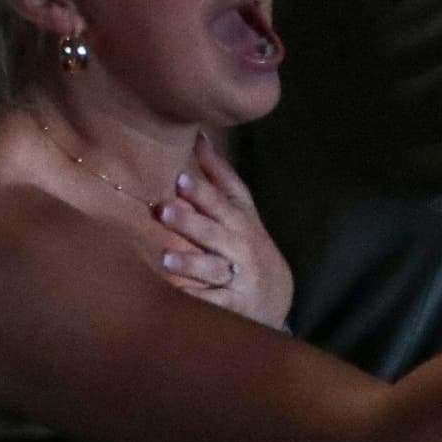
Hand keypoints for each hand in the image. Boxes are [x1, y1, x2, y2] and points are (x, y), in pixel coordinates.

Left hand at [146, 133, 289, 327]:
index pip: (222, 203)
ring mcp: (236, 277)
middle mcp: (239, 247)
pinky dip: (198, 301)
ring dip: (190, 263)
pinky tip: (178, 296)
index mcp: (239, 220)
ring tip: (166, 258)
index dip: (203, 191)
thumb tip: (199, 136)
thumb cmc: (248, 242)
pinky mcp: (232, 305)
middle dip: (190, 222)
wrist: (277, 294)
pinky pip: (213, 303)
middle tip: (164, 210)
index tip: (180, 179)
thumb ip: (220, 175)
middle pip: (214, 233)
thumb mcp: (241, 208)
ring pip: (212, 269)